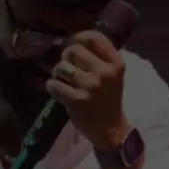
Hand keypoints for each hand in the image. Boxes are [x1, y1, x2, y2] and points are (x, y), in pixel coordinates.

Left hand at [46, 30, 126, 148]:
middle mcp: (105, 72)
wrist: (111, 130)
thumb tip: (72, 40)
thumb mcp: (112, 74)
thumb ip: (98, 56)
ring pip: (61, 67)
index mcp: (116, 63)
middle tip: (69, 70)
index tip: (74, 46)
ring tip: (65, 82)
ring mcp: (91, 87)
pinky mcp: (77, 101)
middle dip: (66, 58)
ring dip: (58, 74)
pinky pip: (54, 84)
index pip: (93, 37)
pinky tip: (60, 92)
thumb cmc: (109, 99)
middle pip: (73, 50)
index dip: (78, 38)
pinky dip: (53, 87)